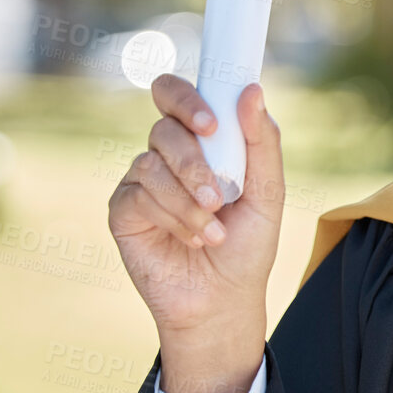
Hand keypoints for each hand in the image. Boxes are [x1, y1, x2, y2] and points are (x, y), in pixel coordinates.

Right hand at [107, 76, 284, 392]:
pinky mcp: (123, 211)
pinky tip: (192, 240)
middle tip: (219, 195)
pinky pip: (138, 196)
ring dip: (189, 202)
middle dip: (194, 163)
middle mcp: (166, 155)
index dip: (187, 99)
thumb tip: (251, 91)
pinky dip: (173, 219)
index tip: (212, 124)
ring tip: (214, 233)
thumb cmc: (248, 246)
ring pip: (151, 165)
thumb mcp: (269, 193)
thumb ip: (263, 142)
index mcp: (200, 141)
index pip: (177, 95)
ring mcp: (141, 181)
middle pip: (164, 130)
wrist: (224, 300)